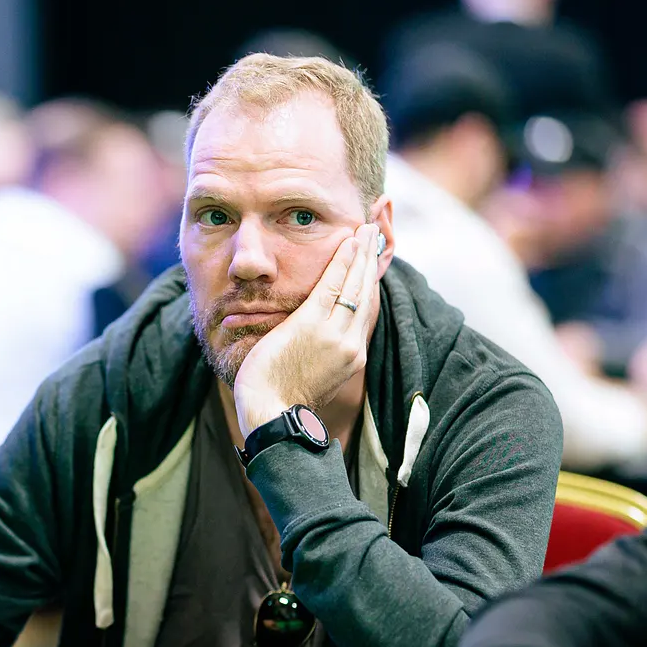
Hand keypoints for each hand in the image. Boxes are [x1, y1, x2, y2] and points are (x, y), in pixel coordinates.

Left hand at [232, 224, 380, 435]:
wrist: (271, 416)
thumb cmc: (280, 402)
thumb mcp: (315, 379)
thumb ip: (322, 357)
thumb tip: (317, 346)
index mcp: (352, 357)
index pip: (366, 312)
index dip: (370, 284)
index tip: (373, 263)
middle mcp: (350, 344)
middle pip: (366, 293)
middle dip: (372, 261)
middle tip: (376, 234)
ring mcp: (333, 335)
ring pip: (354, 285)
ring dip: (361, 253)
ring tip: (366, 230)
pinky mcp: (311, 326)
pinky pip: (332, 286)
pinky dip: (342, 262)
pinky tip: (347, 242)